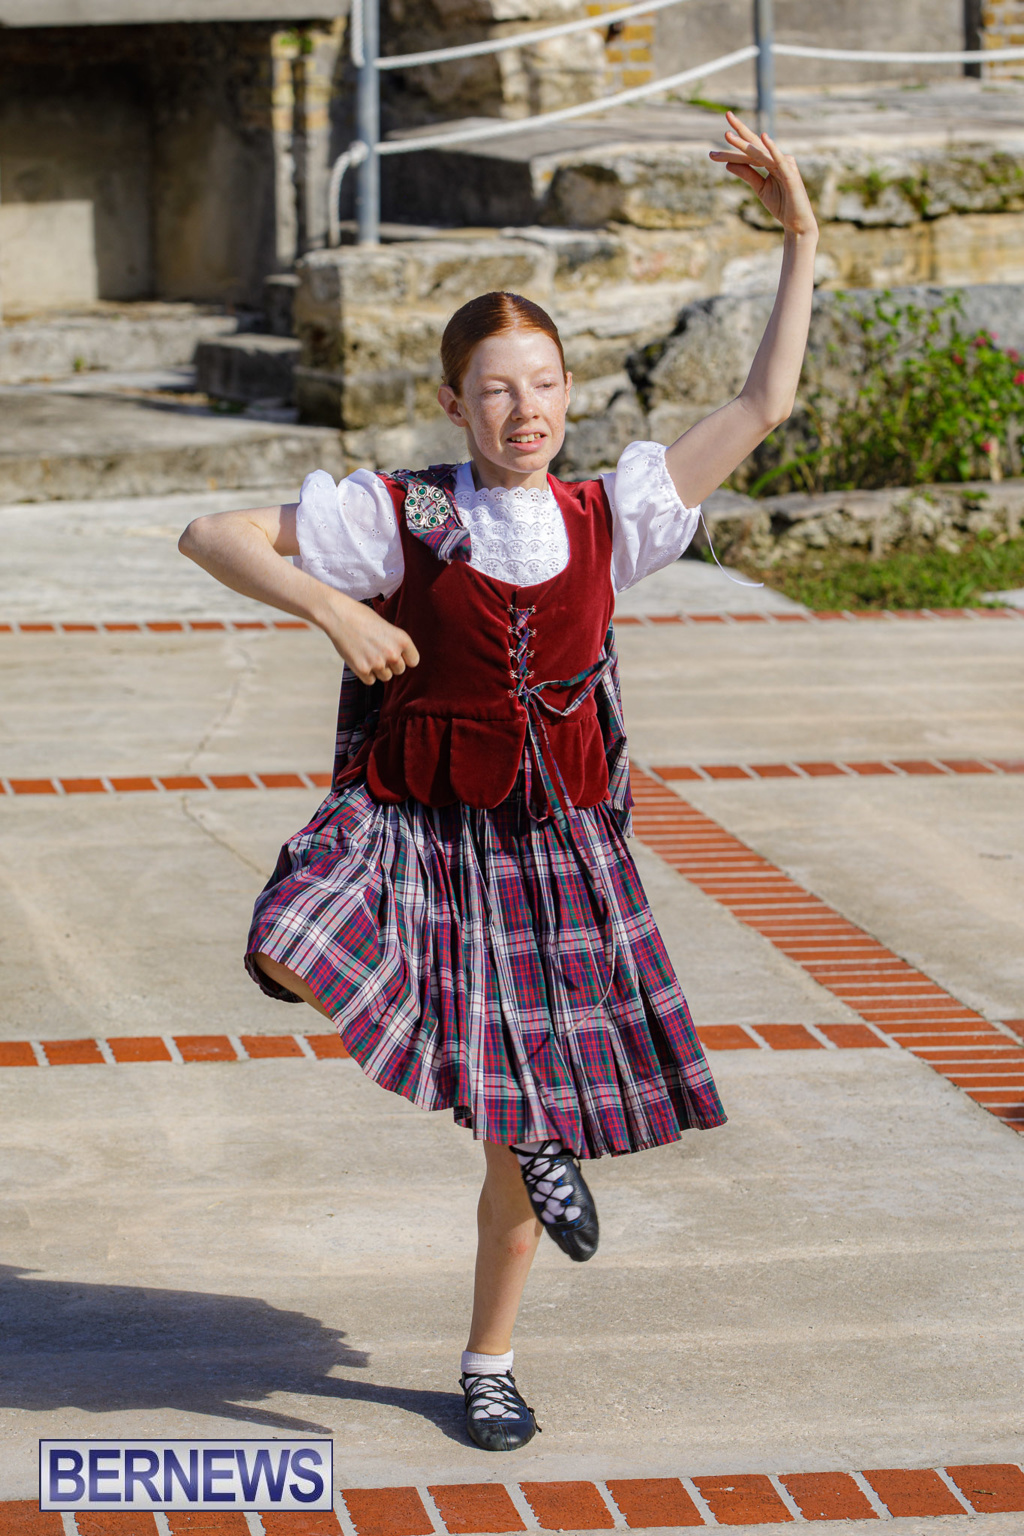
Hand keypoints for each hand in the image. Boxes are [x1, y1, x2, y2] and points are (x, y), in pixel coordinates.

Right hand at [322, 593, 419, 684]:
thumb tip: (399, 661)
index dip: (404, 658)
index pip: (413, 661)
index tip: (396, 654)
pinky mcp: (363, 670)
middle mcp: (393, 653)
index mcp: (403, 640)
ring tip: (367, 653)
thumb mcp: (387, 627)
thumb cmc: (362, 617)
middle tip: (377, 651)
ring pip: (385, 677)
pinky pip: (370, 680)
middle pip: (399, 670)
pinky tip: (359, 659)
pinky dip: (366, 674)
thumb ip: (395, 644)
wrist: (339, 616)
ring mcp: (378, 663)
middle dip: (390, 664)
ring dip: (378, 669)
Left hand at [710, 111, 817, 238]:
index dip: (733, 146)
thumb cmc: (782, 204)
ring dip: (745, 143)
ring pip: (761, 152)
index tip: (712, 151)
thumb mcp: (760, 188)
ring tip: (727, 135)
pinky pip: (779, 160)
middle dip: (740, 131)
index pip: (749, 151)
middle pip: (755, 144)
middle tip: (726, 115)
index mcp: (770, 162)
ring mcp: (785, 165)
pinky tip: (764, 137)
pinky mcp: (791, 174)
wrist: (797, 223)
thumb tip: (728, 164)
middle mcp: (777, 159)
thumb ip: (747, 174)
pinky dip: (772, 148)